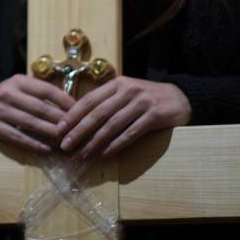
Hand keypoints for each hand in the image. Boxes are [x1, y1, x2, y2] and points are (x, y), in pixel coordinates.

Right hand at [0, 74, 73, 154]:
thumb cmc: (14, 99)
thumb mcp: (26, 90)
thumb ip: (45, 96)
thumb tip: (75, 109)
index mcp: (18, 81)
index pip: (47, 90)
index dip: (65, 102)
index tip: (79, 112)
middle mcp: (5, 92)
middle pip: (39, 108)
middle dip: (59, 120)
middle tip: (74, 131)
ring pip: (29, 123)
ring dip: (49, 133)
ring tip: (62, 141)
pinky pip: (16, 137)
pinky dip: (33, 144)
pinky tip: (46, 149)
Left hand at [55, 77, 190, 158]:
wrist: (181, 98)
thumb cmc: (146, 98)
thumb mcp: (125, 92)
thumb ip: (105, 101)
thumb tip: (77, 120)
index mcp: (116, 84)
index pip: (89, 100)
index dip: (72, 115)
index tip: (58, 129)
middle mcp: (127, 91)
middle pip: (97, 113)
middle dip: (79, 131)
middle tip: (65, 146)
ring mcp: (141, 103)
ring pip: (112, 125)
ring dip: (95, 142)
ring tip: (82, 154)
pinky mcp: (154, 116)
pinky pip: (131, 133)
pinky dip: (116, 144)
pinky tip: (105, 154)